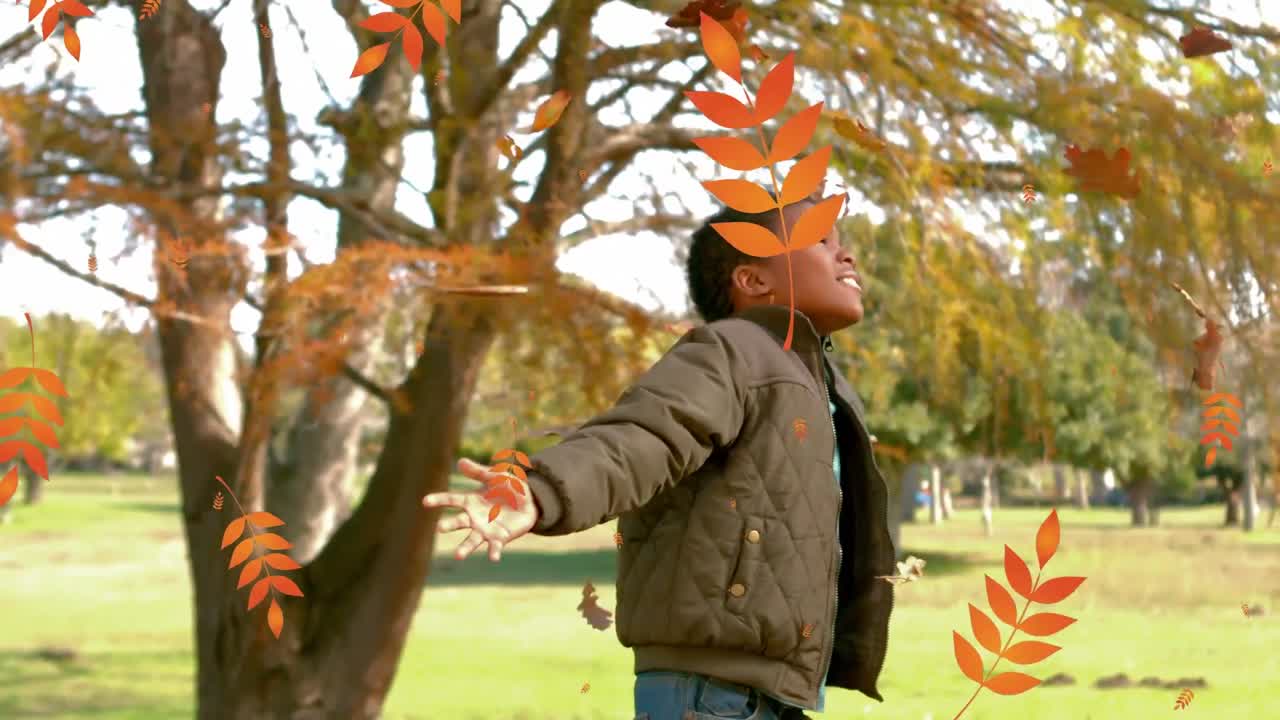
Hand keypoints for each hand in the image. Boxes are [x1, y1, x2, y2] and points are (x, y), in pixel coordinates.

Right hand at [423, 458, 538, 561]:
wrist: (530, 503)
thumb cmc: (509, 487)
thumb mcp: (495, 476)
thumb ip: (479, 472)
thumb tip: (460, 462)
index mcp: (471, 501)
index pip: (451, 500)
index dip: (438, 500)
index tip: (425, 501)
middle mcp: (474, 518)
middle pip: (459, 522)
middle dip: (449, 525)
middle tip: (439, 528)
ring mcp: (486, 530)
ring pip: (472, 540)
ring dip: (465, 548)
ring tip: (458, 555)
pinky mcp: (499, 539)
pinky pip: (495, 547)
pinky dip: (493, 552)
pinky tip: (493, 558)